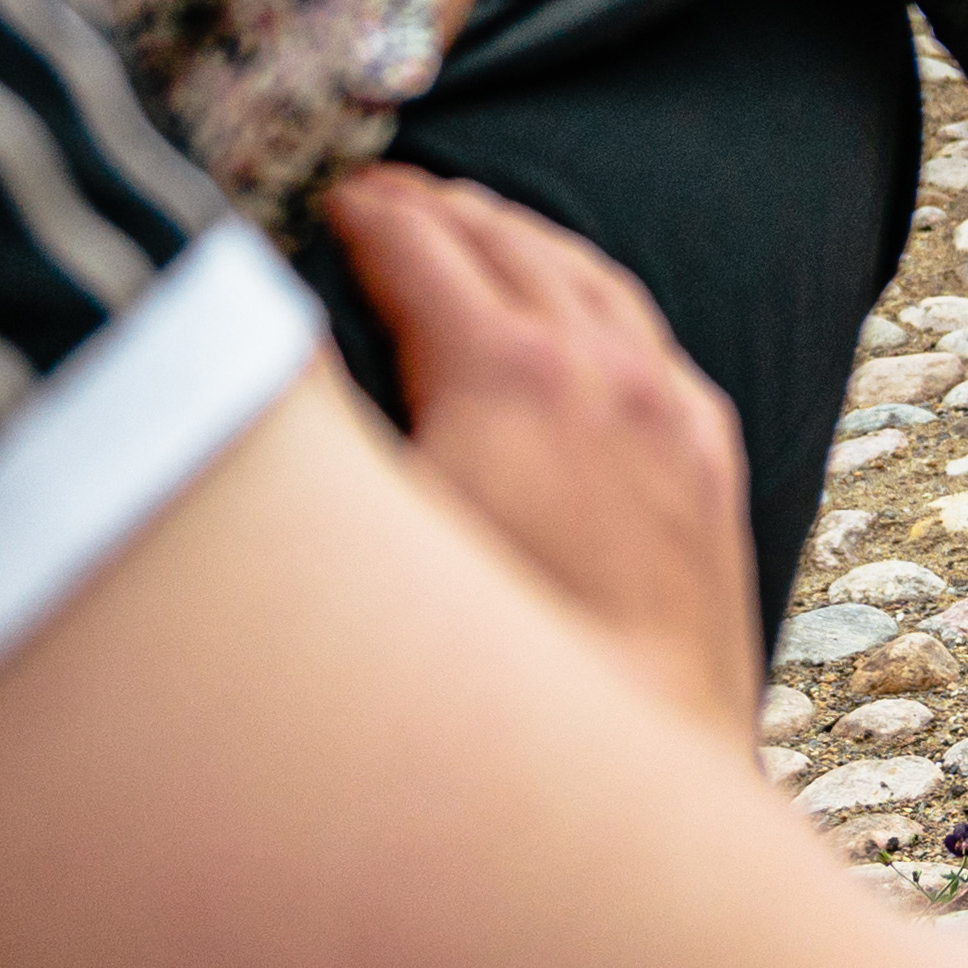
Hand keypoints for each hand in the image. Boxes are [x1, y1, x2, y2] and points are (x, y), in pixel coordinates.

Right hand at [327, 169, 755, 728]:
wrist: (629, 775)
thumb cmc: (473, 676)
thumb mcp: (364, 543)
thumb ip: (314, 428)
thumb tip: (260, 345)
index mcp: (510, 372)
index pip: (422, 248)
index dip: (368, 212)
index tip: (331, 192)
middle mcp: (603, 371)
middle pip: (512, 246)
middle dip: (443, 210)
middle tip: (389, 193)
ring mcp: (669, 412)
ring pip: (593, 280)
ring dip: (526, 243)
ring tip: (475, 225)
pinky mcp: (707, 461)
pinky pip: (650, 340)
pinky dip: (598, 300)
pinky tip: (581, 313)